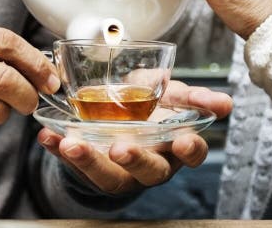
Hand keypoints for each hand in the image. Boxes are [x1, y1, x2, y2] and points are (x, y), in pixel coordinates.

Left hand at [37, 80, 231, 194]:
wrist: (118, 117)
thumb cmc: (151, 108)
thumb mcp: (172, 96)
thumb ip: (193, 97)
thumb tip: (223, 102)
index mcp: (175, 146)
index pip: (190, 155)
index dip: (189, 150)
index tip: (182, 140)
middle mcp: (150, 163)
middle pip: (148, 171)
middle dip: (135, 160)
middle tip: (120, 148)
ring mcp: (119, 170)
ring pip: (108, 176)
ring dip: (89, 160)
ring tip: (71, 143)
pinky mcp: (90, 168)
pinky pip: (73, 164)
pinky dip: (58, 150)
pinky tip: (48, 136)